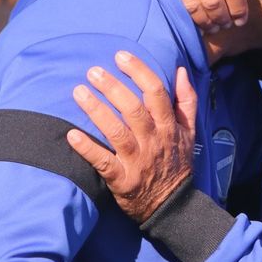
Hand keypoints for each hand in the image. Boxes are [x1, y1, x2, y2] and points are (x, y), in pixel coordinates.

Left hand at [66, 51, 198, 222]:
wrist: (173, 206)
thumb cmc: (177, 163)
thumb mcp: (189, 132)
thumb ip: (187, 100)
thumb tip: (179, 70)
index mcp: (168, 127)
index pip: (156, 93)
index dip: (139, 71)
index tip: (120, 56)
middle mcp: (153, 141)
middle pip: (134, 109)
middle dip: (112, 88)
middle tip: (93, 71)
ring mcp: (137, 161)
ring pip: (117, 132)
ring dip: (96, 111)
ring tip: (78, 92)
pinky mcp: (122, 180)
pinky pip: (103, 163)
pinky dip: (87, 149)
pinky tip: (71, 135)